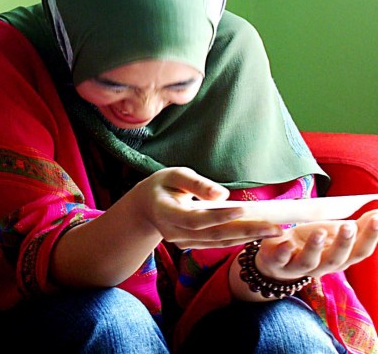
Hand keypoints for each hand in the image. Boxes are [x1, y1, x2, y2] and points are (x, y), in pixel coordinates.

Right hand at [128, 167, 282, 248]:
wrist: (146, 208)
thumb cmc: (162, 186)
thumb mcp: (174, 175)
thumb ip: (197, 183)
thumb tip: (223, 195)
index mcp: (166, 213)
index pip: (196, 219)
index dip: (220, 216)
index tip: (244, 208)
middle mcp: (174, 233)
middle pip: (214, 235)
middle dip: (246, 231)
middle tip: (275, 228)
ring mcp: (183, 243)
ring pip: (219, 242)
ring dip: (247, 237)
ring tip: (274, 231)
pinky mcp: (192, 245)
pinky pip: (217, 244)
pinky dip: (238, 239)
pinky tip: (258, 233)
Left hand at [253, 210, 377, 281]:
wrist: (279, 257)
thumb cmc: (314, 242)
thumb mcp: (336, 232)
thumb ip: (360, 225)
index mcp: (341, 259)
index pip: (360, 251)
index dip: (370, 237)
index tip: (377, 219)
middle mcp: (324, 266)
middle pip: (337, 259)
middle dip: (344, 243)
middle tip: (348, 226)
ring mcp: (300, 266)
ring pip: (310, 262)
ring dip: (315, 247)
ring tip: (319, 231)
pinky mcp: (279, 262)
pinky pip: (282, 259)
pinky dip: (285, 252)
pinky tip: (288, 243)